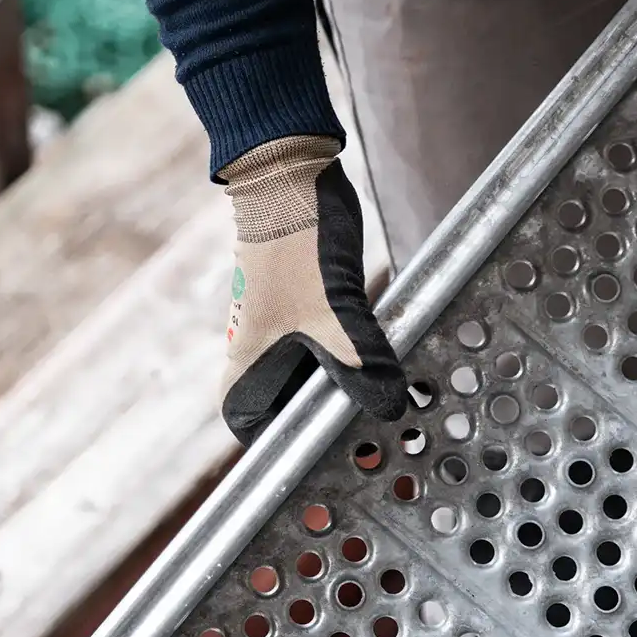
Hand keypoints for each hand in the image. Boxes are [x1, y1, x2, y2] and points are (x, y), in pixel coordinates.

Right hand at [219, 136, 408, 442]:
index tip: (313, 465)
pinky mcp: (307, 302)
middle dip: (319, 426)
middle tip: (367, 443)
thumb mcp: (335, 310)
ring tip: (384, 408)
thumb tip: (390, 407)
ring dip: (342, 390)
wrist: (291, 172)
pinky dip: (352, 358)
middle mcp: (259, 347)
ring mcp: (283, 324)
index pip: (246, 423)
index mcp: (247, 358)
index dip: (274, 449)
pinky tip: (385, 362)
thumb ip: (361, 361)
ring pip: (310, 373)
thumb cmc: (295, 240)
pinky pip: (329, 344)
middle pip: (284, 404)